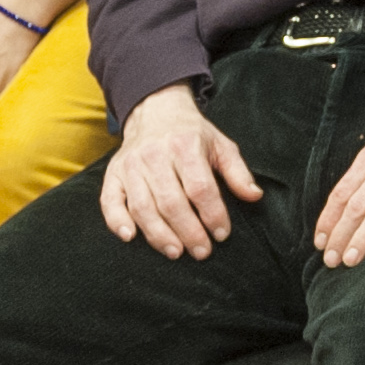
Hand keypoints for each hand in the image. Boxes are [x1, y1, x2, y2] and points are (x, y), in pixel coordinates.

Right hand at [100, 83, 263, 256]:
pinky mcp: (114, 174)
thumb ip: (237, 172)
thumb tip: (254, 196)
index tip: (222, 234)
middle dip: (188, 231)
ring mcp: (131, 165)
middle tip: (202, 251)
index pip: (200, 188)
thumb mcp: (221, 145)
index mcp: (185, 146)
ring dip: (159, 235)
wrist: (156, 111)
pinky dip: (117, 221)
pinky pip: (110, 201)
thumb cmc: (192, 135)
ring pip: (142, 207)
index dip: (212, 214)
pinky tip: (130, 237)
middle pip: (171, 202)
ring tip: (176, 252)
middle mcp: (154, 155)